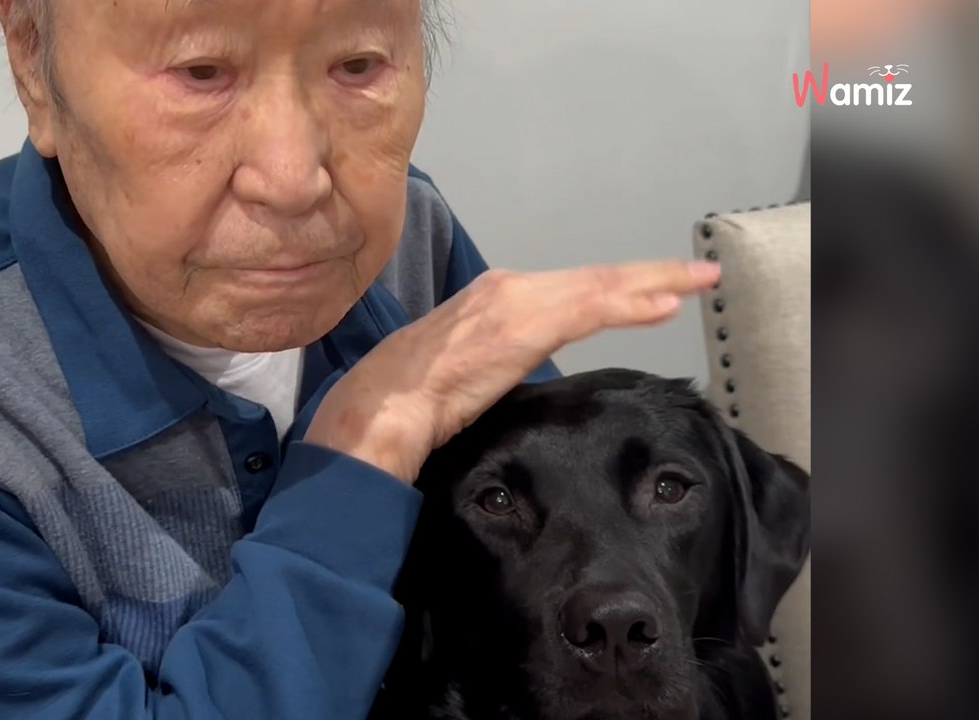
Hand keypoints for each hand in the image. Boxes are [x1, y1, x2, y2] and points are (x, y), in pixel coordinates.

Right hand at [304, 260, 720, 482]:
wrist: (389, 402)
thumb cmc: (418, 396)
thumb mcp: (470, 367)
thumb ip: (505, 358)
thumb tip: (529, 372)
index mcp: (495, 295)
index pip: (571, 288)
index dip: (619, 285)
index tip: (659, 287)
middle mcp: (509, 287)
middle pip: (594, 279)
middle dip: (650, 274)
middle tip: (700, 273)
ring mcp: (518, 302)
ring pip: (599, 288)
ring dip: (653, 283)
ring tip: (696, 281)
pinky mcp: (524, 325)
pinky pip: (589, 309)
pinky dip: (629, 304)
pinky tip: (663, 303)